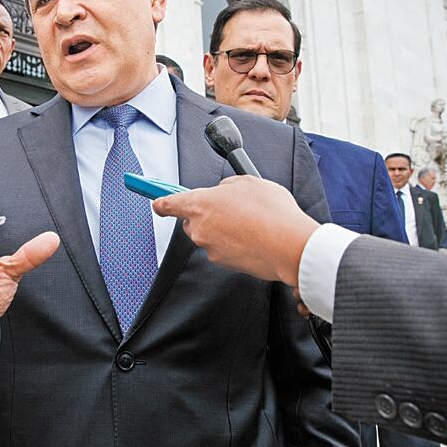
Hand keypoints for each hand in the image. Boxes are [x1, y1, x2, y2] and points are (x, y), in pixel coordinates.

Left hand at [152, 176, 319, 286]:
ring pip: (210, 235)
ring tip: (250, 222)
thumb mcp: (248, 182)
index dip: (161, 202)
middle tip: (230, 208)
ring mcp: (211, 248)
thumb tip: (223, 192)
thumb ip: (227, 186)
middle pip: (192, 221)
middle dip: (206, 215)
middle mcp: (200, 229)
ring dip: (224, 229)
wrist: (290, 246)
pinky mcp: (225, 263)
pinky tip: (255, 236)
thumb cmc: (272, 212)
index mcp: (200, 204)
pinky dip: (235, 243)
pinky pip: (224, 249)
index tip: (156, 202)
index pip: (169, 203)